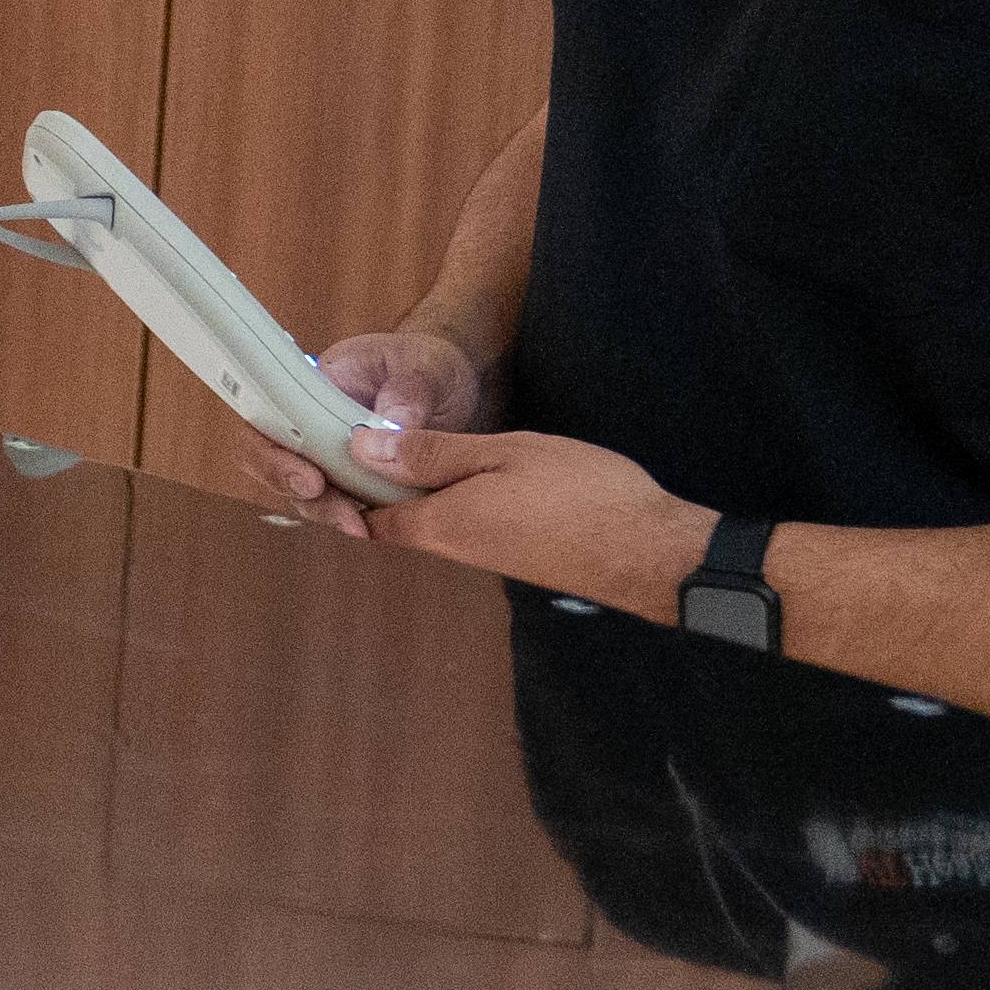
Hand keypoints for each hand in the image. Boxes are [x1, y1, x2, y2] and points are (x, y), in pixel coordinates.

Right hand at [224, 325, 487, 531]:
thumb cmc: (424, 365)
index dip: (276, 456)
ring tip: (367, 534)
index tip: (312, 481)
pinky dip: (357, 525)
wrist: (447, 384)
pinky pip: (340, 509)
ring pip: (307, 497)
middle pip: (278, 467)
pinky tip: (382, 535)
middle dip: (305, 498)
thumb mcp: (423, 370)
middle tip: (346, 519)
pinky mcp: (351, 484)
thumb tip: (395, 430)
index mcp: (311, 386)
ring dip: (332, 517)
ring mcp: (326, 457)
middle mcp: (307, 424)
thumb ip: (407, 397)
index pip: (267, 420)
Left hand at [353, 414, 715, 614]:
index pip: (367, 514)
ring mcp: (486, 557)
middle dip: (376, 484)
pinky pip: (463, 527)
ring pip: (430, 522)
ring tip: (418, 440)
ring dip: (417, 488)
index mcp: (441, 524)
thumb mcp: (503, 454)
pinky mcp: (514, 557)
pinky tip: (470, 466)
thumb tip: (362, 447)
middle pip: (394, 521)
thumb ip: (432, 454)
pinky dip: (453, 498)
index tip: (338, 443)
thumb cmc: (583, 493)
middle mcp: (455, 549)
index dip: (345, 483)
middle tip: (375, 432)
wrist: (651, 552)